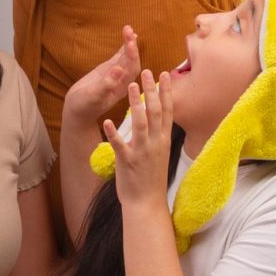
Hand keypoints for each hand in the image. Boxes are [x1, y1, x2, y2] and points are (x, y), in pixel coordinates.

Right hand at [64, 25, 140, 122]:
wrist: (77, 111)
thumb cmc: (84, 106)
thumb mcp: (93, 96)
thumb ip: (106, 84)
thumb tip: (119, 69)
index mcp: (122, 88)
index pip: (132, 70)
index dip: (132, 56)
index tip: (130, 43)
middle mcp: (122, 81)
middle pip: (131, 61)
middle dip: (131, 46)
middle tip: (128, 30)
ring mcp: (116, 75)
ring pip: (126, 57)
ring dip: (128, 43)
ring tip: (128, 28)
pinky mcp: (109, 71)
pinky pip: (119, 58)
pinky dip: (124, 47)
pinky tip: (128, 37)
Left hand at [104, 70, 172, 208]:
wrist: (147, 204)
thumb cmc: (151, 178)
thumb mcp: (160, 153)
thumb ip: (158, 134)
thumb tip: (158, 117)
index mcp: (163, 140)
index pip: (168, 112)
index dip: (166, 92)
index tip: (165, 74)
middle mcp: (156, 143)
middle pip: (155, 112)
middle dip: (151, 90)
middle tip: (146, 70)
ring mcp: (142, 152)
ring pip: (140, 124)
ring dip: (135, 104)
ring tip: (130, 85)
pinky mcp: (128, 162)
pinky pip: (120, 145)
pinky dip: (114, 133)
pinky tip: (108, 121)